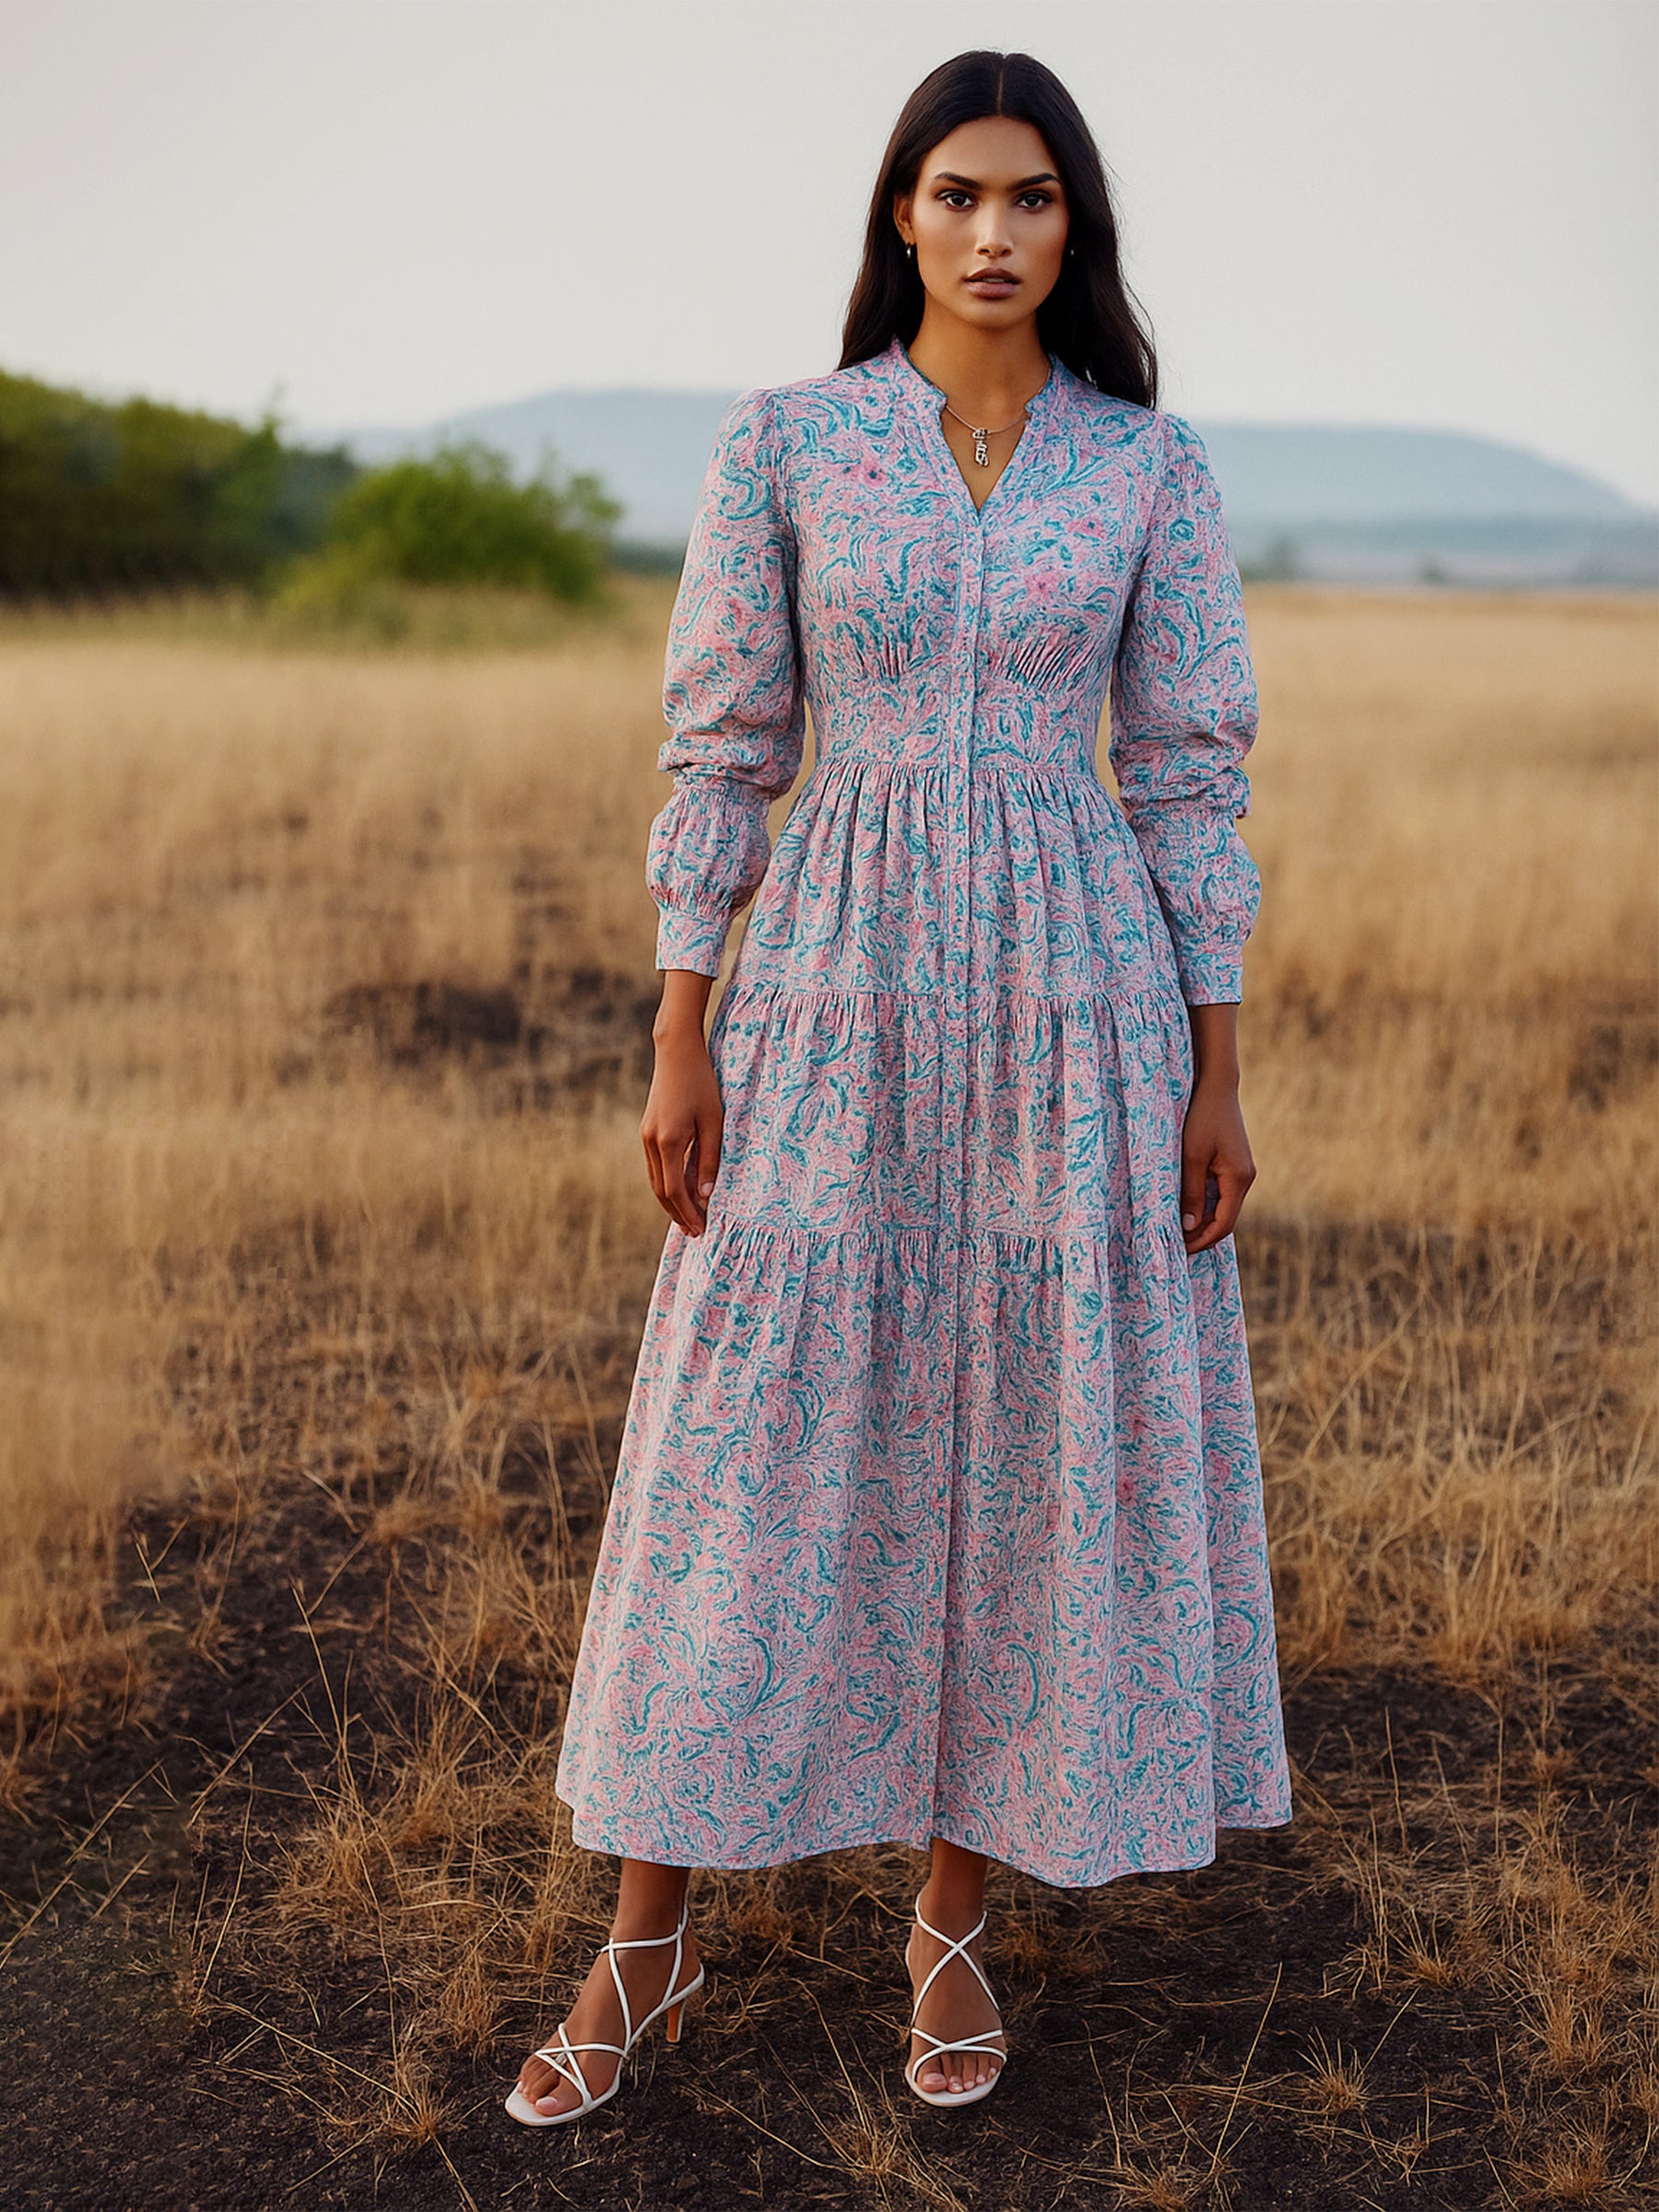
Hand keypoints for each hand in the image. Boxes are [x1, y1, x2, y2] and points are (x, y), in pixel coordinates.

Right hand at [641, 1025, 723, 1235]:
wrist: (676, 1052)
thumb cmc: (701, 1083)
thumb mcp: (714, 1122)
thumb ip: (710, 1159)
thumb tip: (707, 1195)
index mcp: (668, 1141)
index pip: (676, 1190)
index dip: (688, 1213)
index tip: (702, 1229)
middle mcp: (651, 1142)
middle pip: (661, 1191)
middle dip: (678, 1214)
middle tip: (695, 1232)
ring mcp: (645, 1136)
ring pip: (655, 1180)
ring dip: (671, 1202)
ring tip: (688, 1218)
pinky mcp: (647, 1130)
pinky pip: (655, 1166)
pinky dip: (666, 1184)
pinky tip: (681, 1191)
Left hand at [1179, 1075, 1255, 1255]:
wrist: (1216, 1087)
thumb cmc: (1202, 1118)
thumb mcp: (1191, 1157)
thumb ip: (1190, 1193)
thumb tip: (1188, 1227)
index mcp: (1239, 1179)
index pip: (1223, 1224)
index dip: (1201, 1240)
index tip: (1180, 1250)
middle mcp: (1246, 1178)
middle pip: (1225, 1219)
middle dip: (1201, 1234)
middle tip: (1175, 1245)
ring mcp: (1243, 1171)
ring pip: (1223, 1206)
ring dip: (1202, 1220)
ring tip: (1177, 1229)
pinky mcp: (1235, 1164)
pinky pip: (1221, 1193)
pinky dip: (1205, 1204)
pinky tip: (1187, 1208)